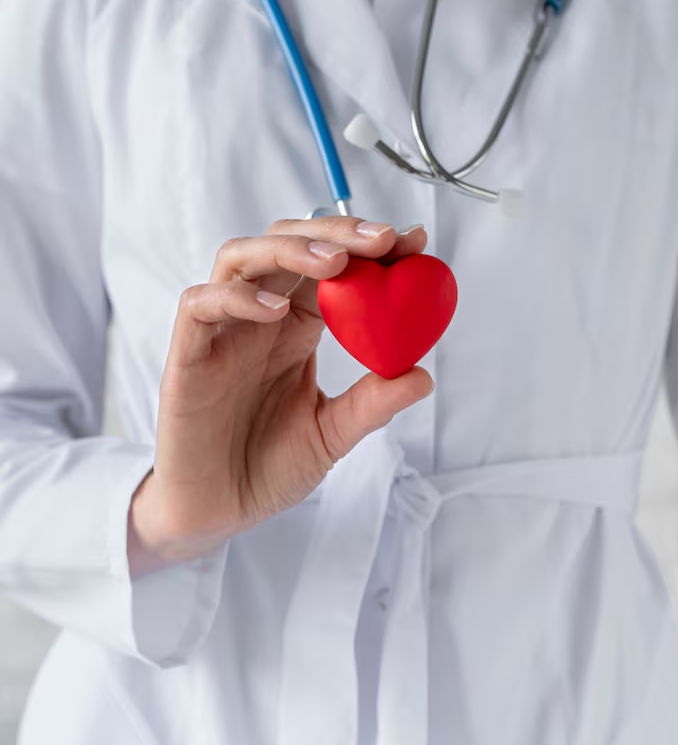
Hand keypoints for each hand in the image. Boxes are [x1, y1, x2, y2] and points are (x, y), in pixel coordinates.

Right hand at [128, 217, 432, 574]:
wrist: (218, 512)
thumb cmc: (268, 468)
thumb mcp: (332, 434)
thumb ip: (372, 403)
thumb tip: (425, 376)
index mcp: (295, 328)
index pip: (330, 267)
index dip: (369, 248)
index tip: (413, 243)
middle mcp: (258, 318)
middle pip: (287, 243)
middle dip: (336, 232)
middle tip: (383, 239)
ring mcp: (221, 333)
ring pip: (240, 258)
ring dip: (289, 248)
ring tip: (335, 260)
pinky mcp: (186, 356)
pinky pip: (199, 306)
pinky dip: (236, 297)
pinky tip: (275, 310)